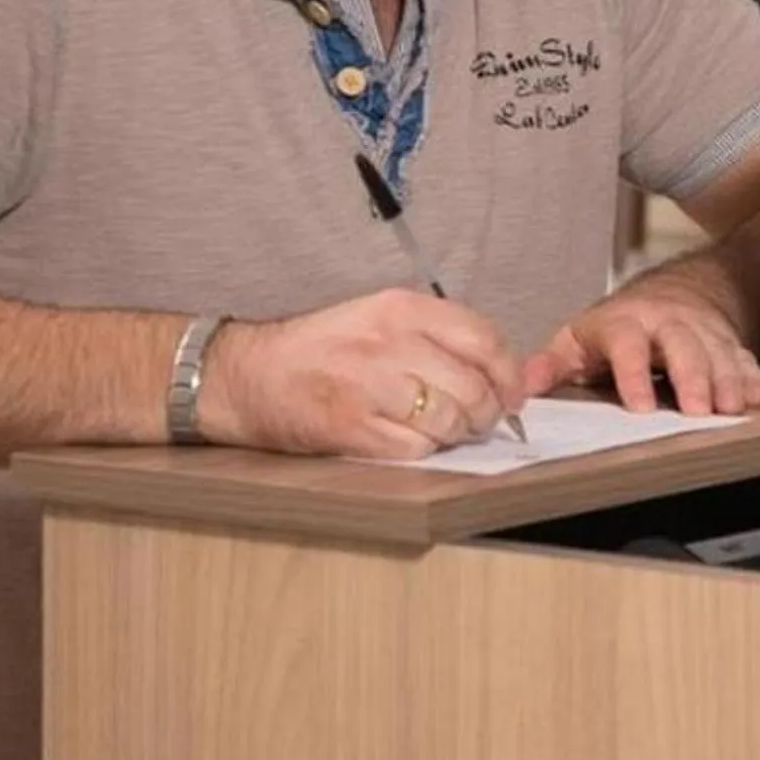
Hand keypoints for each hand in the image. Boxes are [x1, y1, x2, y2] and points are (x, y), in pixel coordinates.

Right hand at [196, 289, 520, 459]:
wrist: (247, 375)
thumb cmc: (319, 349)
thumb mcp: (376, 318)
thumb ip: (434, 335)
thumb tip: (495, 371)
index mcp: (399, 309)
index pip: (483, 338)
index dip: (508, 373)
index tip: (513, 393)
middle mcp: (388, 342)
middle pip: (472, 386)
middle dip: (487, 413)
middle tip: (480, 422)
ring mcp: (368, 385)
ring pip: (448, 420)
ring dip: (456, 434)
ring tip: (445, 431)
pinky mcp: (351, 426)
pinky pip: (415, 447)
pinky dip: (423, 450)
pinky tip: (410, 441)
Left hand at [524, 269, 759, 415]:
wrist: (674, 293)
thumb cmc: (619, 327)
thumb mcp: (580, 339)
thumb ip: (553, 364)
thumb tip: (521, 385)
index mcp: (625, 323)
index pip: (628, 344)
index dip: (634, 374)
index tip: (641, 407)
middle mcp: (667, 323)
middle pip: (683, 345)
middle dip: (693, 377)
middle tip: (698, 410)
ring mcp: (702, 331)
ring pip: (717, 351)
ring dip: (726, 379)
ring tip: (730, 407)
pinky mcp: (728, 341)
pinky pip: (744, 356)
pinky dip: (751, 376)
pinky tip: (754, 396)